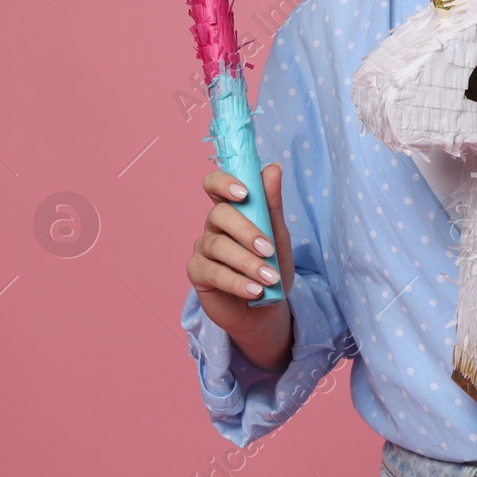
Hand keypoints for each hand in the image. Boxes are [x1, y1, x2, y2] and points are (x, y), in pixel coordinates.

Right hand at [185, 163, 294, 371]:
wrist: (266, 309)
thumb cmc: (270, 266)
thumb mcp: (278, 236)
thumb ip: (272, 204)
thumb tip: (273, 167)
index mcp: (231, 210)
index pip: (214, 184)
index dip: (223, 182)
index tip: (244, 193)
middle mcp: (213, 226)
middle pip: (218, 215)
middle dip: (245, 231)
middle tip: (268, 249)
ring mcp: (203, 250)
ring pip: (217, 246)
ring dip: (247, 262)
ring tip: (269, 278)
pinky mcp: (198, 274)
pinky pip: (213, 273)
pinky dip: (236, 282)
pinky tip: (254, 290)